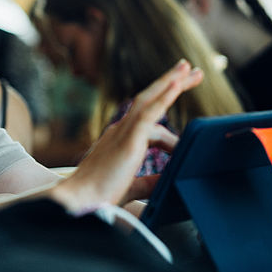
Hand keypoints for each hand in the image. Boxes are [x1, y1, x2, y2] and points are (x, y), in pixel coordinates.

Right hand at [51, 59, 202, 211]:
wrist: (80, 201)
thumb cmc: (98, 196)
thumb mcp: (131, 186)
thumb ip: (150, 181)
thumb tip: (168, 179)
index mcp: (120, 140)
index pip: (147, 115)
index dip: (165, 103)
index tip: (180, 94)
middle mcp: (120, 130)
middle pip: (148, 99)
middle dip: (170, 83)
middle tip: (191, 70)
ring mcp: (123, 132)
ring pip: (149, 100)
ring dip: (171, 82)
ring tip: (190, 69)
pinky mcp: (128, 140)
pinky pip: (149, 113)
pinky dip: (165, 96)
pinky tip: (178, 84)